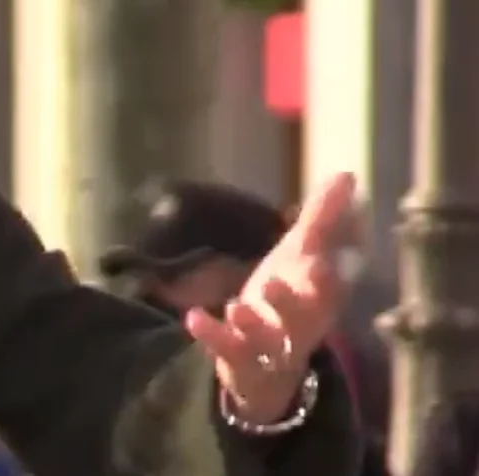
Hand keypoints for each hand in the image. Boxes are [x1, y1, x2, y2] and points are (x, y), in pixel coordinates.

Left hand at [183, 173, 355, 423]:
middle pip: (299, 316)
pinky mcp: (238, 358)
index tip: (321, 263)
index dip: (326, 279)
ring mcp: (267, 344)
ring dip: (251, 322)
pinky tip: (193, 317)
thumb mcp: (301, 255)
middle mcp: (297, 323)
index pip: (328, 289)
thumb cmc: (289, 299)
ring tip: (236, 306)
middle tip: (275, 282)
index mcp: (317, 298)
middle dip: (289, 302)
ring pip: (264, 337)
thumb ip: (322, 218)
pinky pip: (226, 349)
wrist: (269, 364)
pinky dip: (211, 335)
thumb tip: (347, 175)